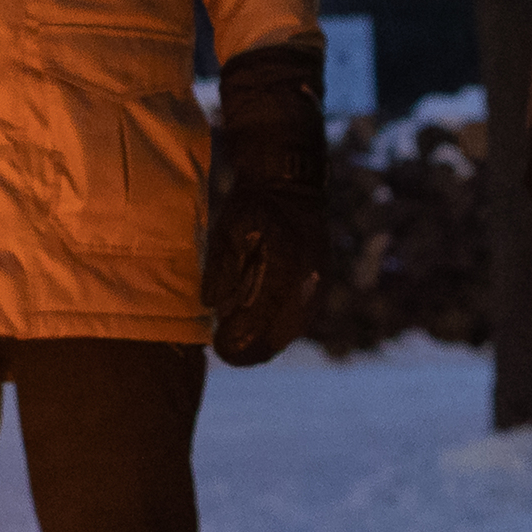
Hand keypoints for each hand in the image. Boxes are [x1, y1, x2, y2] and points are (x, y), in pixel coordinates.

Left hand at [205, 43, 327, 366]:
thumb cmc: (255, 203)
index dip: (237, 343)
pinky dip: (277, 328)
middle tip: (225, 350)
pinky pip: (298, 320)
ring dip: (264, 340)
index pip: (260, 324)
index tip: (218, 348)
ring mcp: (317, 286)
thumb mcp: (230, 229)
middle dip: (250, 349)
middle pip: (278, 337)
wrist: (292, 181)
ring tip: (238, 340)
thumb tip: (212, 306)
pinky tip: (258, 326)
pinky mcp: (318, 285)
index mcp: (285, 270)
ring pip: (290, 332)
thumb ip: (222, 268)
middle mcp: (308, 284)